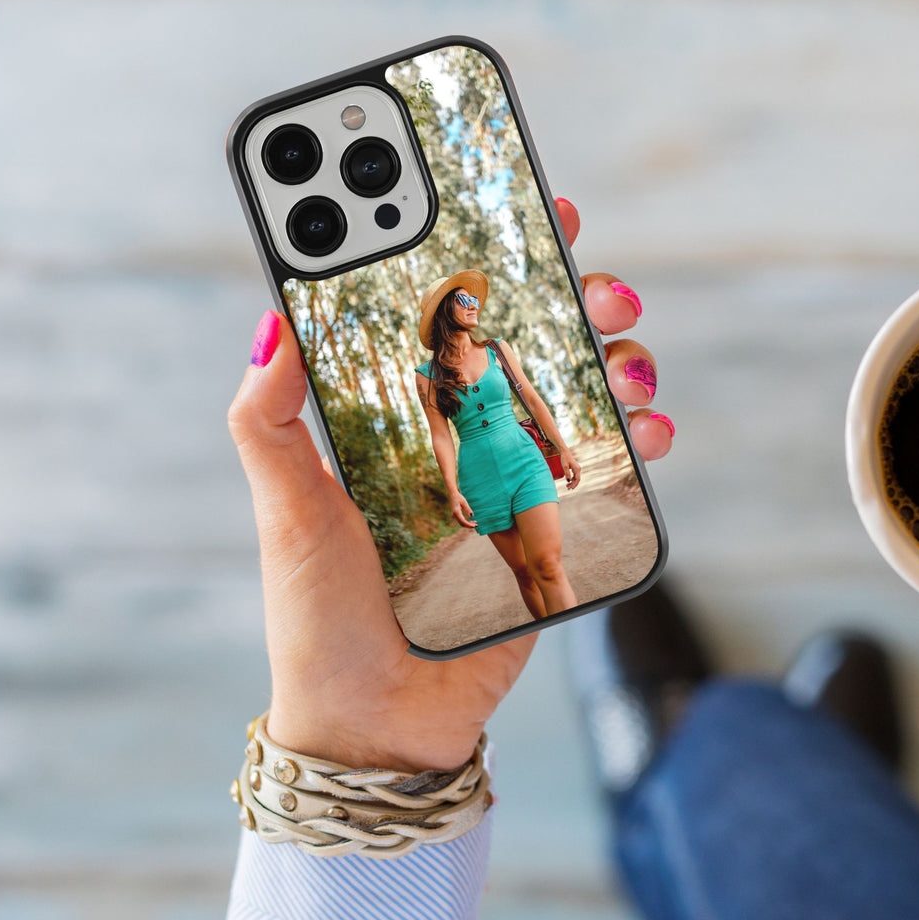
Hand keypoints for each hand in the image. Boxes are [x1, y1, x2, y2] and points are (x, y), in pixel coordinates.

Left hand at [227, 198, 670, 772]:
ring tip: (625, 359)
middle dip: (569, 289)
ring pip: (584, 390)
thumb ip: (269, 422)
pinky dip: (642, 438)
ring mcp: (518, 478)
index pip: (442, 313)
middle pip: (531, 336)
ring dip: (618, 357)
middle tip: (588, 271)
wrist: (382, 724)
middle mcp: (465, 434)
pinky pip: (614, 468)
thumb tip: (272, 320)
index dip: (476, 252)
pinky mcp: (560, 528)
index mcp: (398, 415)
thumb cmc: (321, 619)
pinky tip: (649, 431)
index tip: (506, 195)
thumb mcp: (285, 512)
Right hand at [449, 490, 476, 527]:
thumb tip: (472, 516)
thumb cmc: (459, 498)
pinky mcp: (455, 516)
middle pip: (462, 524)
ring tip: (475, 523)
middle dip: (469, 525)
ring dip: (468, 524)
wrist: (453, 495)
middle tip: (477, 525)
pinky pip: (461, 521)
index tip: (475, 525)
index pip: (463, 521)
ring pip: (461, 523)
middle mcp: (454, 515)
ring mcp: (454, 516)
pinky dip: (466, 522)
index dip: (469, 525)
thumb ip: (468, 509)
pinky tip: (471, 521)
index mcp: (456, 512)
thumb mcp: (464, 502)